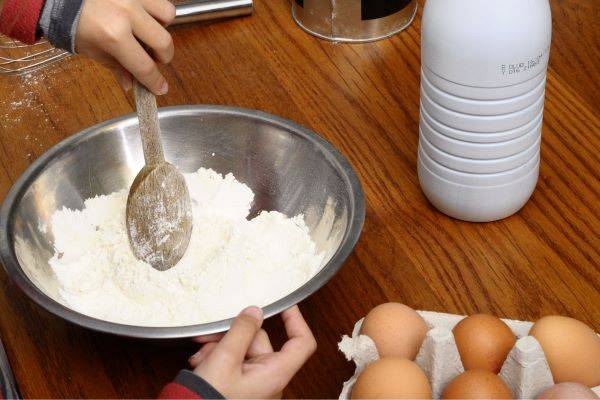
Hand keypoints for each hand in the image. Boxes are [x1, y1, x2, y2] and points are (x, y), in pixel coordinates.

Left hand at [75, 0, 175, 94]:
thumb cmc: (72, 23)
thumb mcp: (92, 50)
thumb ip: (116, 67)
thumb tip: (132, 83)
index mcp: (112, 36)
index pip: (144, 66)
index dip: (155, 81)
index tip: (161, 88)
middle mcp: (126, 14)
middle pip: (163, 42)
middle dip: (163, 56)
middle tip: (153, 58)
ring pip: (167, 15)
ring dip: (162, 27)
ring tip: (148, 31)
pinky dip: (155, 10)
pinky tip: (143, 16)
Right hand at [189, 306, 316, 398]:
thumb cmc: (209, 399)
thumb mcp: (224, 358)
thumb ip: (242, 331)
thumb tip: (255, 311)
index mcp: (275, 374)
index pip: (302, 343)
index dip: (296, 320)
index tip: (285, 305)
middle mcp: (269, 379)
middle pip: (260, 341)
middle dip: (232, 335)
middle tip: (210, 336)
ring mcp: (254, 383)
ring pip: (242, 349)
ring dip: (220, 347)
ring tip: (202, 356)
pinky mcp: (240, 386)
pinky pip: (234, 362)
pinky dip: (218, 358)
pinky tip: (202, 362)